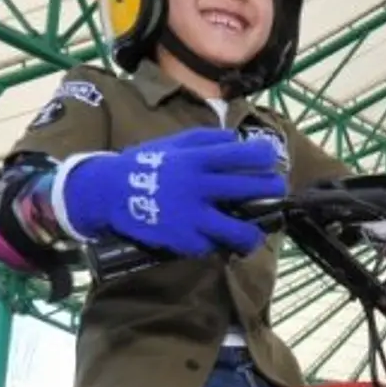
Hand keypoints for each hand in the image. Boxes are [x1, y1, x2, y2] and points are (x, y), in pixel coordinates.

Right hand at [63, 128, 283, 257]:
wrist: (108, 191)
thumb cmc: (146, 163)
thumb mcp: (174, 143)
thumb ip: (207, 140)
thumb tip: (240, 141)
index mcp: (196, 159)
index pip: (241, 154)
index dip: (263, 156)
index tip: (270, 160)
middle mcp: (197, 186)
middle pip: (248, 189)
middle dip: (271, 189)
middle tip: (276, 191)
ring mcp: (191, 215)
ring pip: (236, 229)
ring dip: (253, 233)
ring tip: (256, 233)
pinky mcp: (182, 239)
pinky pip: (211, 246)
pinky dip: (218, 245)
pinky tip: (222, 244)